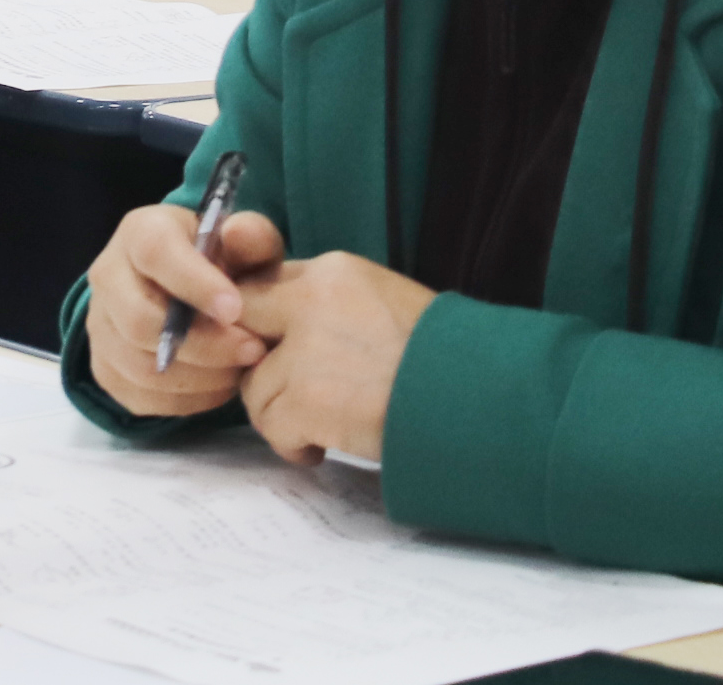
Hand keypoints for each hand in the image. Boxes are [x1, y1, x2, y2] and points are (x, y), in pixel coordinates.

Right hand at [81, 202, 287, 417]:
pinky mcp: (105, 368)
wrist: (184, 291)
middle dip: (204, 345)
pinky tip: (218, 386)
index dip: (194, 283)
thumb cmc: (218, 263)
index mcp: (139, 232)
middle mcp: (108, 276)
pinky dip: (186, 401)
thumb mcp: (241, 243)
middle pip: (139, 321)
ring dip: (200, 378)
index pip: (154, 254)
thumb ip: (251, 237)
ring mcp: (100, 326)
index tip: (236, 310)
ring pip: (140, 367)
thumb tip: (240, 234)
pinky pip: (141, 397)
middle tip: (253, 349)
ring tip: (240, 370)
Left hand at [241, 252, 435, 465]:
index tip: (272, 354)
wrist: (483, 400)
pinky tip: (321, 448)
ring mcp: (306, 350)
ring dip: (277, 413)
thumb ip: (331, 311)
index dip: (261, 326)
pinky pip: (270, 426)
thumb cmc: (445, 361)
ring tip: (317, 429)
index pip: (262, 285)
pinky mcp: (307, 399)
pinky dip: (291, 445)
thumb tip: (284, 336)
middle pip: (238, 327)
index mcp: (334, 273)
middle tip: (282, 393)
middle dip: (253, 364)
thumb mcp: (386, 307)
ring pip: (252, 385)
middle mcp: (312, 301)